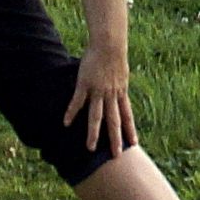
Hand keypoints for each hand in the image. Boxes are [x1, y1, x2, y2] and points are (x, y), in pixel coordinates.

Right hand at [64, 39, 136, 155]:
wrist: (110, 43)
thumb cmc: (115, 55)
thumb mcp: (122, 74)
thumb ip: (120, 85)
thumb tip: (121, 91)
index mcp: (121, 92)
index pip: (127, 115)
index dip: (130, 130)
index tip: (134, 143)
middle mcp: (111, 95)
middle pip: (114, 121)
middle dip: (115, 139)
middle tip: (116, 155)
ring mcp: (98, 91)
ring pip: (96, 116)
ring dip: (94, 133)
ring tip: (90, 148)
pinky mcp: (85, 84)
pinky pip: (78, 101)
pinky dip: (72, 112)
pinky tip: (66, 123)